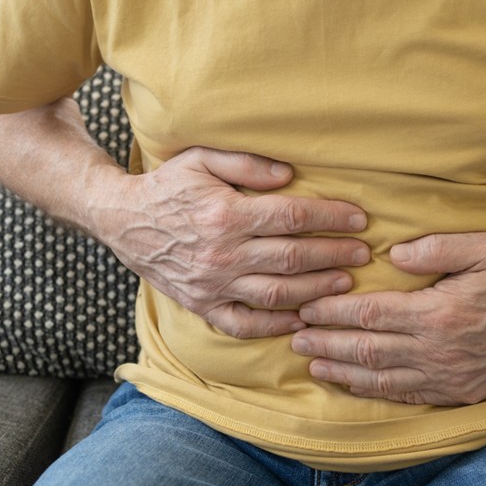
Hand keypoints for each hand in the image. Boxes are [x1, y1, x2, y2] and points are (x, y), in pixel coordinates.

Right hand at [97, 147, 369, 338]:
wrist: (122, 221)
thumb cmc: (168, 186)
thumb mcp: (201, 159)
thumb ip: (246, 164)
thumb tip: (289, 175)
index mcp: (225, 214)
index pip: (293, 217)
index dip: (331, 218)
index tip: (359, 219)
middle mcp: (222, 254)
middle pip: (293, 258)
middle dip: (336, 255)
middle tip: (363, 253)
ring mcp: (212, 285)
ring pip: (277, 294)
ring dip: (317, 290)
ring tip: (345, 284)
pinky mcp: (203, 305)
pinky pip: (245, 324)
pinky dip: (276, 326)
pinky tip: (302, 319)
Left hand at [290, 232, 485, 404]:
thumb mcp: (483, 247)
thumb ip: (437, 248)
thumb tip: (395, 255)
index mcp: (439, 313)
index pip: (370, 314)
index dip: (333, 312)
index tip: (307, 307)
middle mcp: (438, 351)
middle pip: (367, 350)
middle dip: (326, 344)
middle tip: (295, 338)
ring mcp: (447, 377)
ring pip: (381, 379)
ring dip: (342, 373)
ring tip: (312, 364)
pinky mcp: (457, 393)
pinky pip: (406, 396)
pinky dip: (374, 391)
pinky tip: (352, 384)